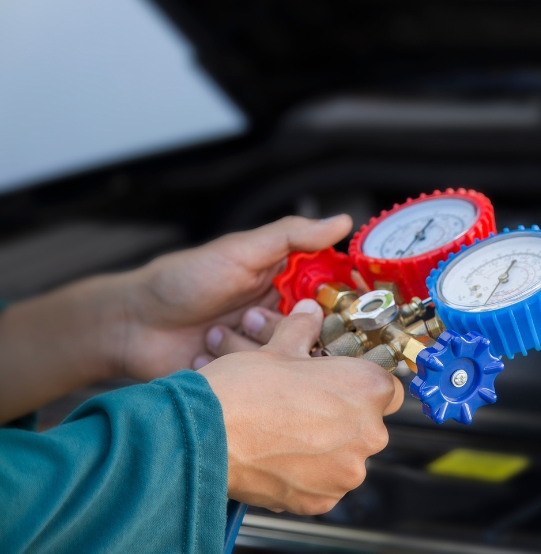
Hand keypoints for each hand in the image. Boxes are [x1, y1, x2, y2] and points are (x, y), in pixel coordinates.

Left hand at [119, 215, 351, 379]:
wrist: (131, 325)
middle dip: (283, 329)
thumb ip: (292, 236)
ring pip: (286, 361)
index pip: (331, 295)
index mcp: (285, 284)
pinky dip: (232, 369)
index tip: (335, 305)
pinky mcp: (243, 379)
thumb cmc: (183, 280)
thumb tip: (343, 221)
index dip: (339, 301)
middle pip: (315, 334)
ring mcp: (261, 351)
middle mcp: (280, 318)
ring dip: (247, 346)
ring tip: (214, 332)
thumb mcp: (240, 251)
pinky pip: (258, 384)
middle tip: (250, 317)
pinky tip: (204, 355)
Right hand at [200, 300, 403, 513]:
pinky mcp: (322, 500)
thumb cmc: (244, 391)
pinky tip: (280, 456)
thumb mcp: (279, 348)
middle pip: (368, 424)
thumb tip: (309, 313)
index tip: (342, 385)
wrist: (205, 436)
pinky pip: (324, 483)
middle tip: (307, 407)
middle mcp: (368, 433)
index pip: (388, 388)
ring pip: (346, 455)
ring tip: (288, 433)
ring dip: (325, 446)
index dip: (363, 384)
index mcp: (367, 389)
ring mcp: (346, 471)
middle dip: (343, 416)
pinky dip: (307, 474)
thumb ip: (303, 329)